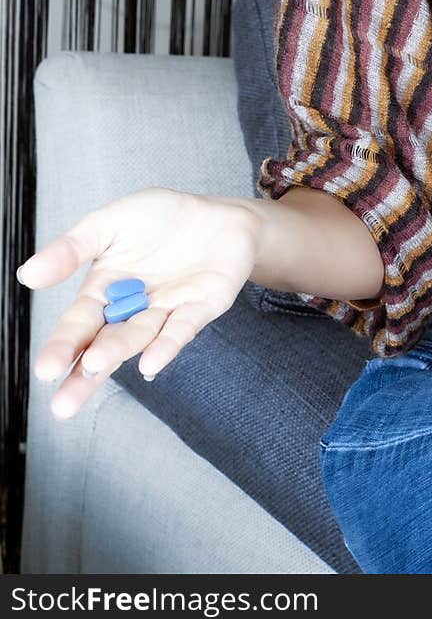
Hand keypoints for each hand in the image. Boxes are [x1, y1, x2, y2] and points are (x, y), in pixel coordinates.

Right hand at [16, 187, 261, 420]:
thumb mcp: (109, 223)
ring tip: (95, 366)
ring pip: (139, 337)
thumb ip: (72, 248)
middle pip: (104, 344)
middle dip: (83, 373)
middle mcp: (133, 309)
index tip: (46, 370)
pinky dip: (168, 344)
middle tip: (62, 406)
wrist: (218, 213)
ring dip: (117, 353)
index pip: (79, 325)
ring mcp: (167, 311)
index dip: (63, 346)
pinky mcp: (201, 307)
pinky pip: (182, 328)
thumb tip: (26, 275)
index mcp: (105, 291)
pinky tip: (152, 362)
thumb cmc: (161, 217)